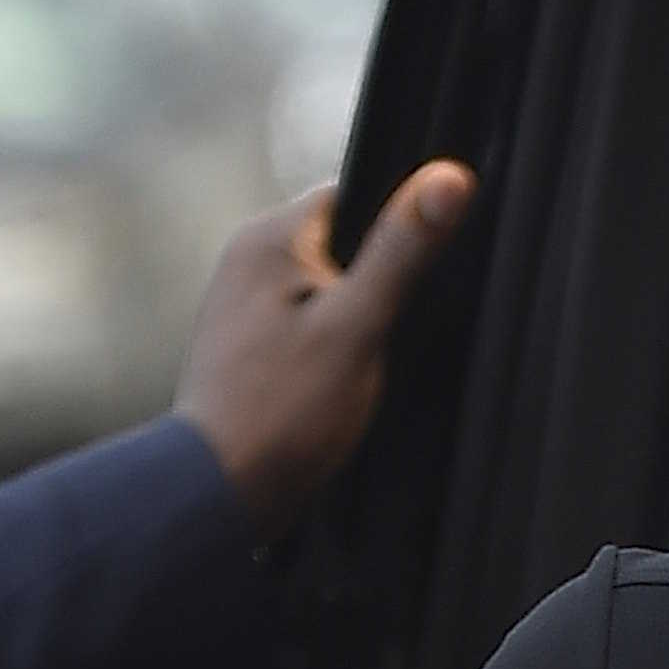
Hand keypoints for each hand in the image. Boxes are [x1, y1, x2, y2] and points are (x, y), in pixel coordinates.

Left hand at [172, 160, 476, 539]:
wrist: (219, 490)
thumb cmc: (283, 411)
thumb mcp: (358, 327)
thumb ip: (402, 252)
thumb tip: (448, 178)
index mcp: (270, 237)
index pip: (355, 197)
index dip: (397, 232)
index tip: (417, 276)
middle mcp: (246, 259)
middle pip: (342, 246)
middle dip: (375, 285)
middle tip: (388, 334)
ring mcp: (241, 304)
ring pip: (325, 292)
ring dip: (352, 324)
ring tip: (356, 368)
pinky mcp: (246, 346)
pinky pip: (306, 329)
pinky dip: (328, 352)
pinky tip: (334, 387)